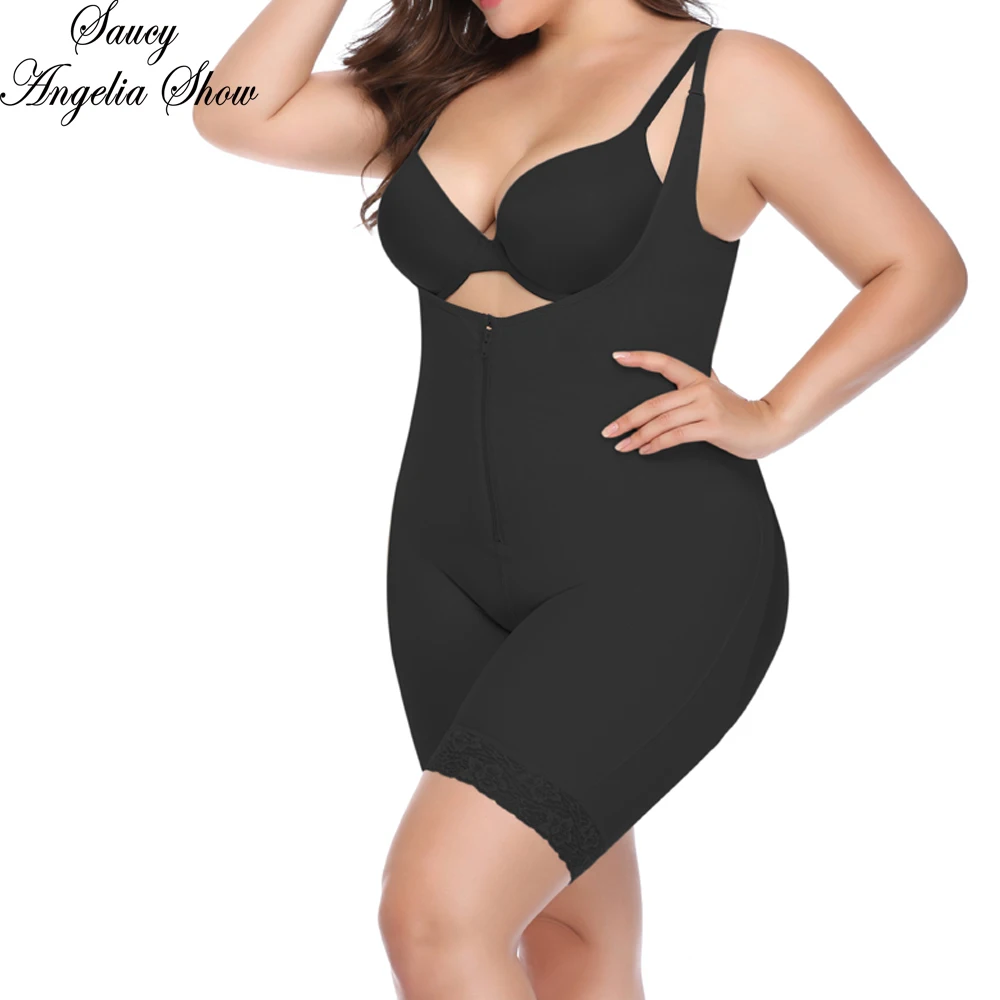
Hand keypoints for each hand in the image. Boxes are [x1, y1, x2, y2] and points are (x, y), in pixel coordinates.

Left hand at [600, 351, 786, 459]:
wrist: (768, 426)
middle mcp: (700, 389)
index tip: (617, 357)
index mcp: (697, 378)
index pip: (664, 362)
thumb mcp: (717, 391)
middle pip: (654, 403)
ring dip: (638, 436)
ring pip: (662, 421)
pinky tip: (645, 450)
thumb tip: (679, 376)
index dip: (640, 358)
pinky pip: (676, 436)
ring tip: (622, 445)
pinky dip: (657, 444)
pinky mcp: (712, 426)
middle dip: (627, 418)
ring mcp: (706, 407)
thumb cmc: (739, 413)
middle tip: (608, 430)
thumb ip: (699, 384)